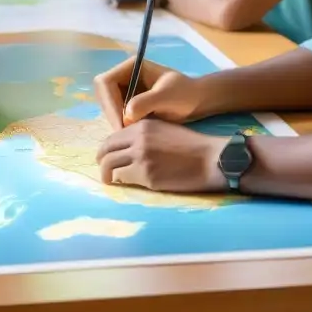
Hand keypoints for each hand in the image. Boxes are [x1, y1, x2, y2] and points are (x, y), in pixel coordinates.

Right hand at [92, 56, 206, 128]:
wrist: (197, 102)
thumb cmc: (185, 94)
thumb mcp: (167, 96)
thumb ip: (146, 102)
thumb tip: (126, 114)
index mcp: (131, 67)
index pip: (105, 82)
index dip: (110, 103)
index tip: (122, 124)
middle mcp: (124, 76)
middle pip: (103, 95)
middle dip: (111, 113)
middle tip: (124, 133)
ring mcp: (125, 90)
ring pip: (107, 106)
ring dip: (115, 120)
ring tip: (130, 134)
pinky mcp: (127, 104)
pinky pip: (115, 114)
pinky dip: (120, 124)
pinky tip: (132, 134)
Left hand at [96, 119, 226, 192]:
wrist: (210, 159)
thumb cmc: (191, 145)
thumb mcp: (164, 129)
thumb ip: (143, 135)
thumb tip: (125, 148)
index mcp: (142, 126)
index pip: (112, 138)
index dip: (106, 149)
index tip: (107, 157)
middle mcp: (138, 140)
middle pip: (106, 152)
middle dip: (101, 162)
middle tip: (104, 171)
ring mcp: (141, 158)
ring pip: (110, 166)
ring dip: (107, 175)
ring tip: (109, 181)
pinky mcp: (147, 176)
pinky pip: (124, 179)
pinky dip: (121, 182)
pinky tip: (124, 184)